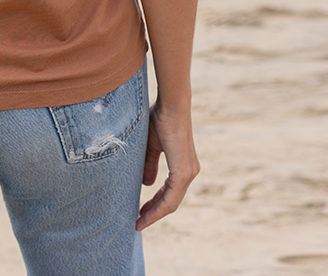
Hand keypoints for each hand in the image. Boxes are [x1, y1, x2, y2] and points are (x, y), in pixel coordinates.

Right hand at [136, 103, 199, 230]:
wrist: (170, 105)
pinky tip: (146, 214)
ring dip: (155, 214)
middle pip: (171, 200)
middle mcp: (190, 171)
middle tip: (138, 220)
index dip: (156, 203)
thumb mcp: (152, 145)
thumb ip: (150, 164)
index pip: (170, 191)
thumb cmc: (160, 119)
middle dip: (154, 212)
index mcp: (183, 165)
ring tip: (139, 221)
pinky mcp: (183, 172)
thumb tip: (147, 185)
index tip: (141, 211)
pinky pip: (171, 197)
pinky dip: (158, 208)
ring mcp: (188, 173)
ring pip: (172, 202)